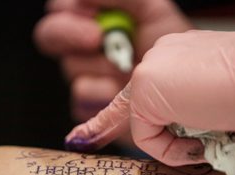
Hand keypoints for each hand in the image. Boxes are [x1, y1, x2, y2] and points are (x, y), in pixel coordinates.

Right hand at [34, 0, 192, 121]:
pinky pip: (82, 97)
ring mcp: (85, 75)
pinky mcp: (90, 104)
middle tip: (98, 38)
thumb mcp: (150, 8)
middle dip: (70, 34)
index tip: (93, 16)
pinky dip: (103, 93)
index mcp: (91, 18)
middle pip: (48, 35)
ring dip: (101, 67)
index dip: (68, 10)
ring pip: (71, 69)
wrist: (186, 83)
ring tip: (127, 68)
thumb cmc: (167, 44)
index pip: (60, 8)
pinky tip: (119, 90)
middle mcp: (82, 47)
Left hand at [66, 15, 234, 165]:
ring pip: (146, 127)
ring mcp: (148, 71)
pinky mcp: (145, 86)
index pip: (137, 95)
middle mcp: (157, 59)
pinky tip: (200, 137)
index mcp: (176, 59)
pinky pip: (146, 137)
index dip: (106, 120)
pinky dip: (171, 149)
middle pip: (143, 115)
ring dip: (178, 144)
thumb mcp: (223, 107)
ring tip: (214, 130)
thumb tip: (196, 145)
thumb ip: (197, 120)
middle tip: (206, 131)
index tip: (81, 138)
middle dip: (170, 139)